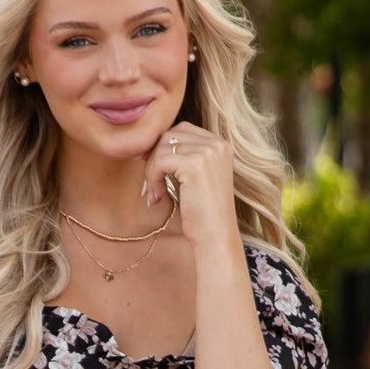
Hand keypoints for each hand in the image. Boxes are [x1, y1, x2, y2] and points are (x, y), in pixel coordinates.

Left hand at [141, 122, 239, 250]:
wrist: (216, 237)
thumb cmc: (204, 214)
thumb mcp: (197, 179)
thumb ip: (184, 158)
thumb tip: (148, 145)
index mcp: (221, 145)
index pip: (182, 131)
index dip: (163, 148)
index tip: (154, 171)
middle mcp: (217, 144)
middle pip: (169, 135)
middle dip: (154, 158)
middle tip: (150, 185)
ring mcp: (207, 153)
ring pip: (161, 148)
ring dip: (151, 172)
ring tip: (155, 195)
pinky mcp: (194, 166)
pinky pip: (159, 162)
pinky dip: (152, 179)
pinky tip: (158, 198)